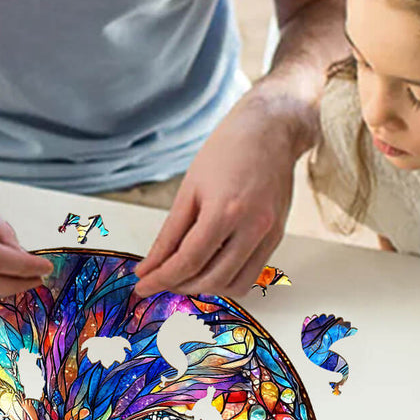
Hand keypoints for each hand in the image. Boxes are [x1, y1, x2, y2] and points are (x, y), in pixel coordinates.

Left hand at [133, 87, 313, 297]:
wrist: (270, 131)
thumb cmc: (226, 151)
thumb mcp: (189, 190)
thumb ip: (169, 234)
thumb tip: (150, 265)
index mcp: (225, 211)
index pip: (188, 261)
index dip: (161, 278)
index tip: (142, 286)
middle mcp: (252, 227)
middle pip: (211, 278)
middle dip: (179, 285)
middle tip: (158, 280)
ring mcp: (269, 234)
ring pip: (234, 285)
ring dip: (203, 287)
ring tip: (182, 276)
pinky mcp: (277, 237)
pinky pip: (251, 275)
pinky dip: (226, 280)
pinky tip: (207, 268)